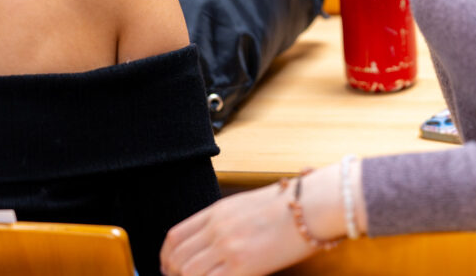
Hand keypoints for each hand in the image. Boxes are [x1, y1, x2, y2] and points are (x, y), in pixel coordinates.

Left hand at [160, 181, 319, 275]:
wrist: (309, 206)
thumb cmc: (285, 206)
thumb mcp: (245, 206)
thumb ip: (224, 222)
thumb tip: (212, 241)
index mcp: (216, 212)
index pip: (176, 235)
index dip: (166, 256)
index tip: (168, 266)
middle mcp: (216, 229)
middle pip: (177, 256)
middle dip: (172, 273)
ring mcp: (228, 247)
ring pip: (188, 272)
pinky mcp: (242, 265)